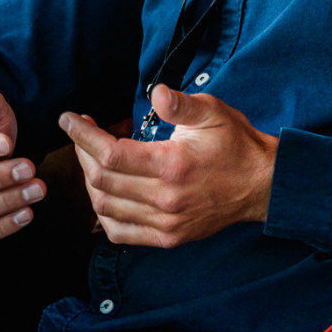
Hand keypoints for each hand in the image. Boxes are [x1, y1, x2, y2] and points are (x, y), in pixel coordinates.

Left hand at [59, 84, 276, 248]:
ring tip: (93, 157)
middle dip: (82, 152)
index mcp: (172, 166)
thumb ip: (181, 104)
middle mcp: (165, 200)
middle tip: (83, 132)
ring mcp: (166, 224)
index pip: (110, 154)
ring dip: (90, 180)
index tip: (68, 119)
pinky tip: (104, 191)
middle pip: (101, 180)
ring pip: (105, 208)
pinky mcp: (169, 237)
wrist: (262, 185)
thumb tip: (156, 93)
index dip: (82, 136)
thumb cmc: (236, 144)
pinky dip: (103, 213)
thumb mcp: (213, 112)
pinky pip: (120, 232)